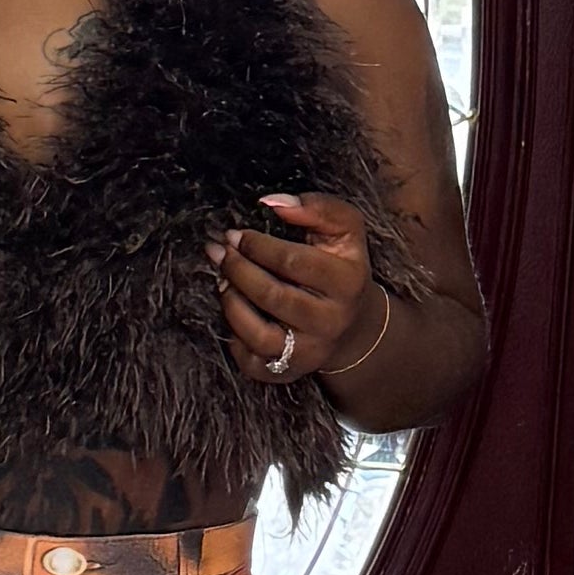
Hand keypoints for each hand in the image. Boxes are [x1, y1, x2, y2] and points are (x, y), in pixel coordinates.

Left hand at [209, 191, 383, 388]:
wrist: (354, 325)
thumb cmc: (340, 267)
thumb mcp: (344, 229)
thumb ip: (316, 207)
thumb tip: (270, 202)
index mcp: (347, 282)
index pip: (293, 261)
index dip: (257, 245)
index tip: (236, 234)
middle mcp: (331, 321)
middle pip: (273, 296)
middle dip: (238, 270)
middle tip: (220, 252)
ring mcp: (310, 351)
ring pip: (259, 334)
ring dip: (231, 303)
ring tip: (222, 281)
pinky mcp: (289, 372)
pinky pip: (251, 362)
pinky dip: (233, 338)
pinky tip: (234, 311)